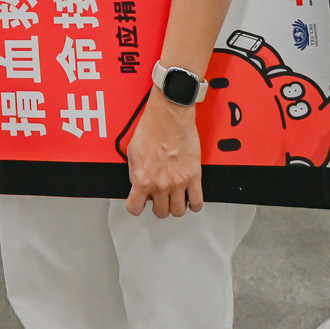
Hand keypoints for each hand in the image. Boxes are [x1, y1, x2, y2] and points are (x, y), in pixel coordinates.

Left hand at [125, 96, 202, 217]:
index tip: (139, 204)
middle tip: (159, 198)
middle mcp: (160, 184)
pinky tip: (191, 198)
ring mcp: (178, 182)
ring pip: (178, 211)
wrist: (169, 116)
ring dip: (175, 206)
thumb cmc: (152, 128)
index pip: (135, 208)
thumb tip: (137, 183)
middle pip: (160, 212)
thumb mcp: (132, 152)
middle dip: (158, 207)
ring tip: (174, 198)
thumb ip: (134, 172)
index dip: (136, 207)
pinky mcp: (194, 176)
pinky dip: (194, 204)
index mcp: (142, 179)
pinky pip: (197, 202)